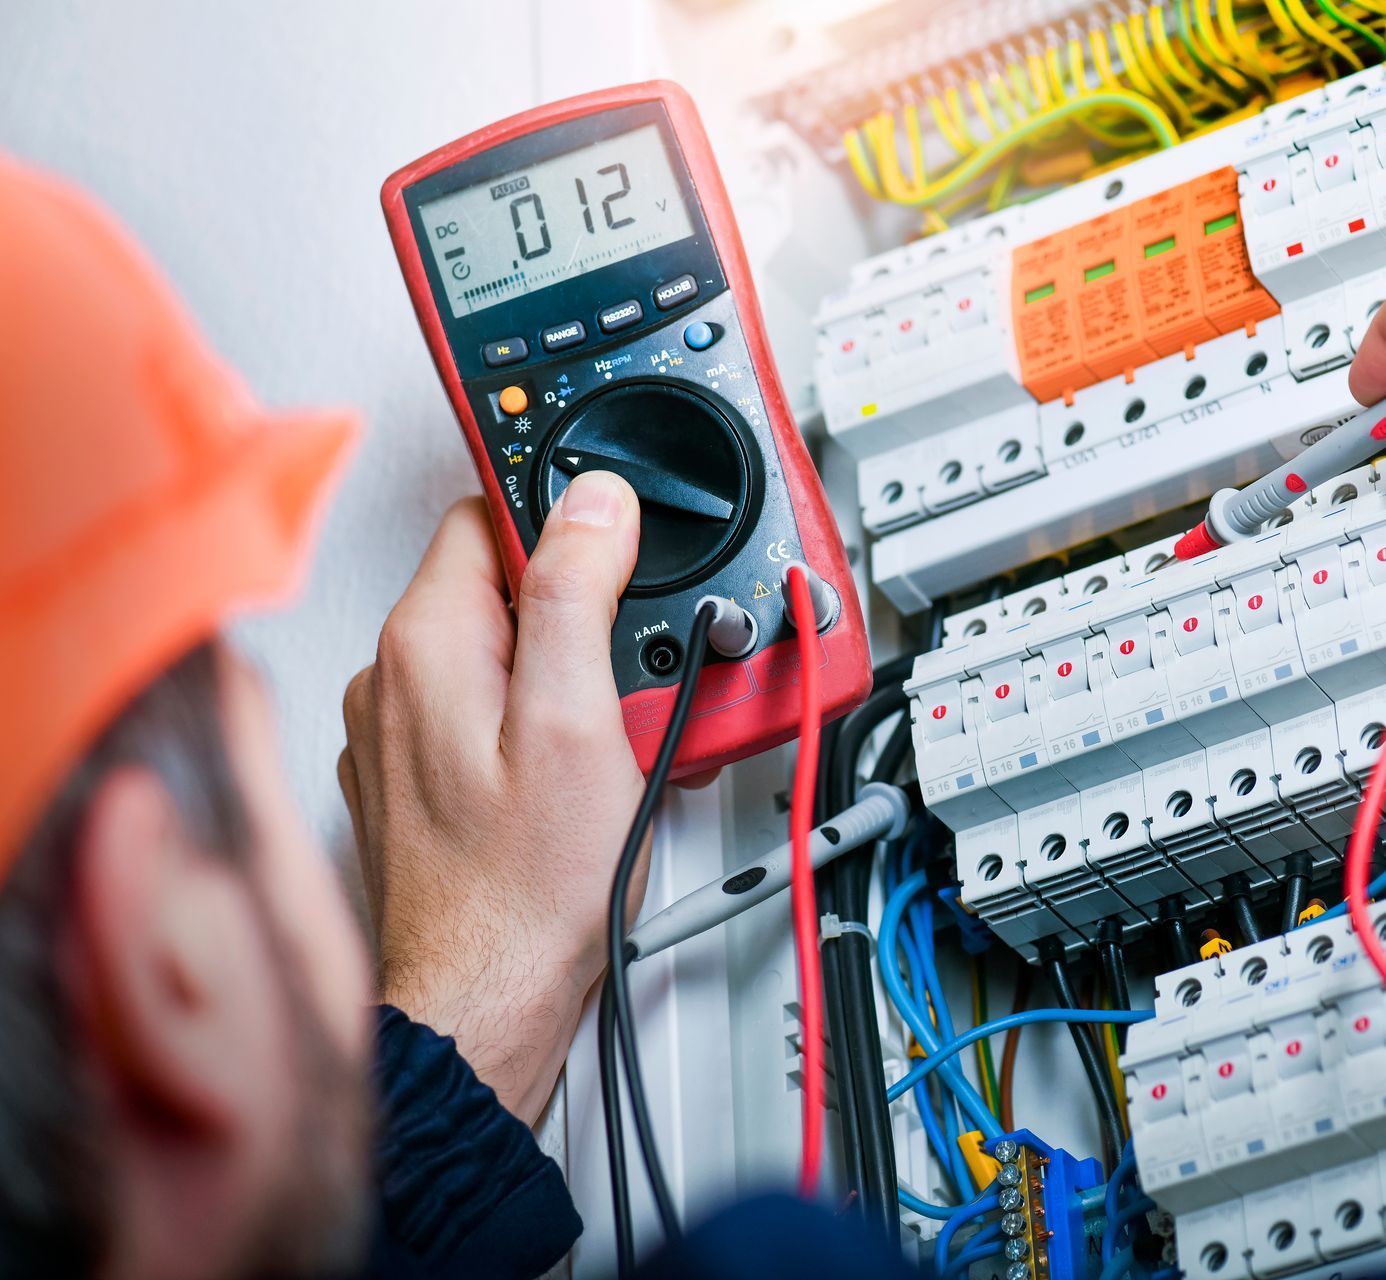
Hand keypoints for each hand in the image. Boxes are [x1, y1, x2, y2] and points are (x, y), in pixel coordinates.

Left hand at [339, 473, 644, 1123]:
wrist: (485, 1001)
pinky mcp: (418, 781)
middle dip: (579, 615)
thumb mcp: (578, 720)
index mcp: (426, 642)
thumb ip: (577, 592)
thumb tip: (593, 501)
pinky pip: (487, 716)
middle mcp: (393, 678)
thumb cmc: (524, 888)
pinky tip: (580, 776)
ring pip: (500, 655)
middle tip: (630, 676)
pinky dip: (538, 727)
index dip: (569, 526)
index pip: (490, 512)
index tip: (619, 564)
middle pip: (502, 586)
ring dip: (567, 676)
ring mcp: (398, 734)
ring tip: (615, 739)